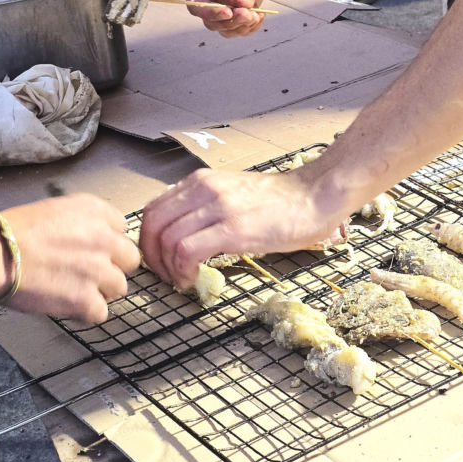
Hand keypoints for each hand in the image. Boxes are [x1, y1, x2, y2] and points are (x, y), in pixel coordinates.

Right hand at [0, 194, 140, 322]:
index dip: (108, 243)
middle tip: (91, 272)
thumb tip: (96, 239)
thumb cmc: (16, 230)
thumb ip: (86, 221)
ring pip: (120, 287)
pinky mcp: (86, 299)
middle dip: (113, 266)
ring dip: (101, 291)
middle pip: (130, 259)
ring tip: (77, 289)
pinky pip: (101, 313)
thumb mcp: (59, 208)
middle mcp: (105, 238)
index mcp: (97, 211)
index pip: (122, 229)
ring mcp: (98, 270)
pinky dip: (86, 313)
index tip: (94, 249)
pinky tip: (69, 306)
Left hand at [139, 165, 346, 288]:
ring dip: (167, 268)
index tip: (159, 260)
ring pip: (166, 239)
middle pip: (152, 224)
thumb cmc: (279, 201)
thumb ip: (205, 207)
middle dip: (151, 256)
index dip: (148, 239)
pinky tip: (192, 279)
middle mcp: (204, 188)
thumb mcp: (233, 194)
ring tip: (181, 280)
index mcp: (202, 181)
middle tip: (165, 275)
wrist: (314, 196)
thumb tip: (182, 232)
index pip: (153, 209)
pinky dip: (182, 270)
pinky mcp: (233, 228)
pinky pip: (187, 250)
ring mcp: (218, 207)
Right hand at [185, 0, 288, 37]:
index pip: (195, 4)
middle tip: (246, 14)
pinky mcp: (246, 5)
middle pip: (211, 20)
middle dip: (229, 22)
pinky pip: (243, 24)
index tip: (226, 12)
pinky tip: (260, 17)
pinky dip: (250, 26)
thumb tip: (242, 6)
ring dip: (240, 27)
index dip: (208, 12)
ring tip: (255, 16)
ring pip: (227, 27)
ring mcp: (228, 0)